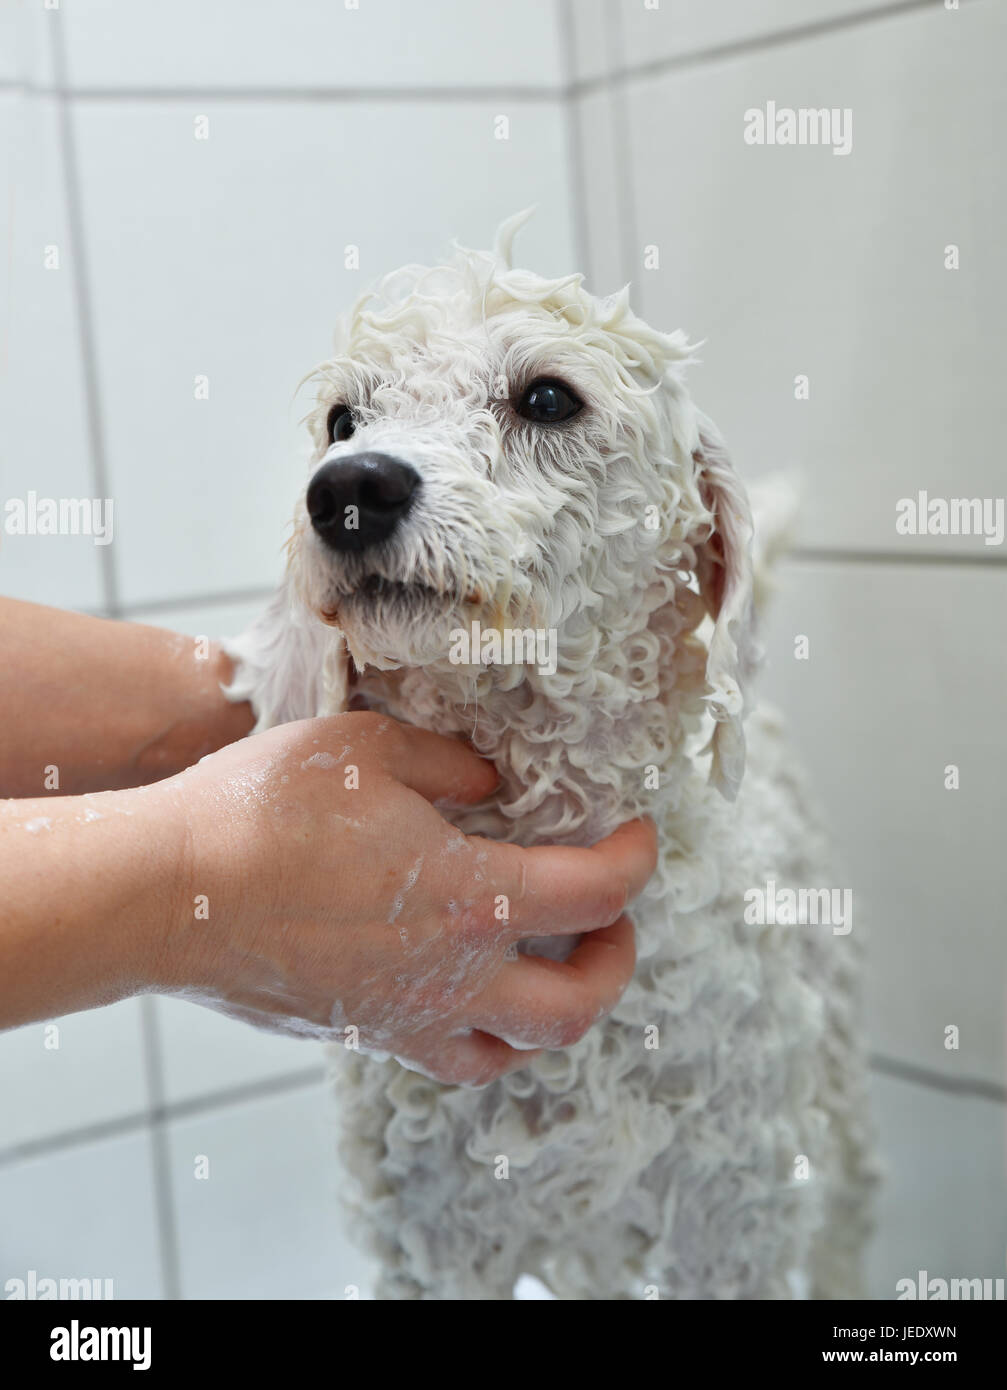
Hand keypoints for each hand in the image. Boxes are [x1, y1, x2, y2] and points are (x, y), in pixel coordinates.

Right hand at [155, 713, 655, 1084]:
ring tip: (549, 968)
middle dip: (616, 961)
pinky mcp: (360, 1034)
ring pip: (514, 1051)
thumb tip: (490, 784)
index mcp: (471, 898)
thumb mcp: (368, 751)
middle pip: (577, 1006)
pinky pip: (445, 1056)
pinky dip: (481, 1032)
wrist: (167, 892)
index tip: (637, 835)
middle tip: (610, 921)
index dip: (636, 860)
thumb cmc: (262, 812)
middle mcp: (451, 976)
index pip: (597, 894)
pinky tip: (464, 987)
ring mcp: (404, 1017)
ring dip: (554, 1013)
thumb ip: (448, 764)